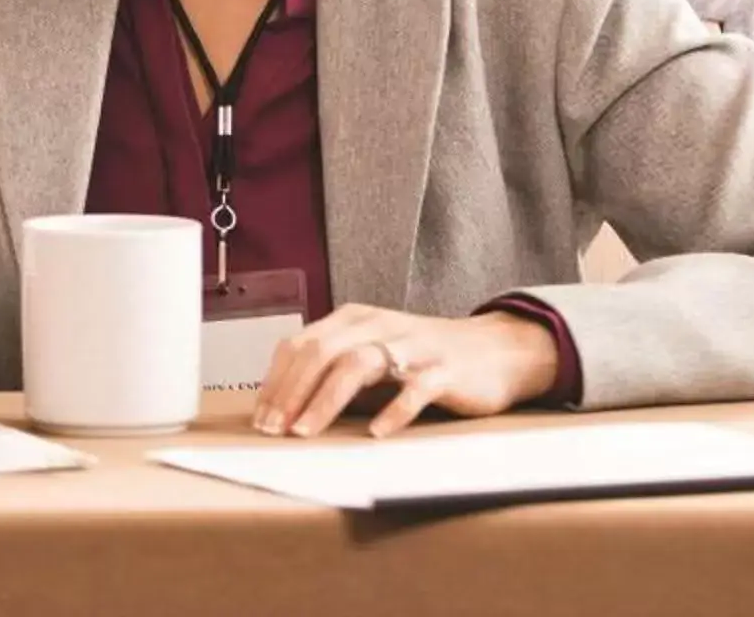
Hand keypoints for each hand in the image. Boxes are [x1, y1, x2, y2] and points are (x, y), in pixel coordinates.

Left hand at [251, 305, 558, 439]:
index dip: (276, 381)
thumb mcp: (372, 354)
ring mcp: (412, 346)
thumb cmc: (422, 358)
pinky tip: (376, 433)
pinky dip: (394, 411)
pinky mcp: (444, 370)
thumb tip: (283, 409)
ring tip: (306, 432)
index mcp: (354, 320)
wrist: (493, 351)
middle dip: (292, 392)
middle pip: (323, 351)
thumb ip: (334, 370)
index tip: (260, 419)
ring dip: (327, 400)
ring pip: (360, 364)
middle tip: (274, 430)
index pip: (301, 343)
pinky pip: (416, 388)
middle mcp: (379, 326)